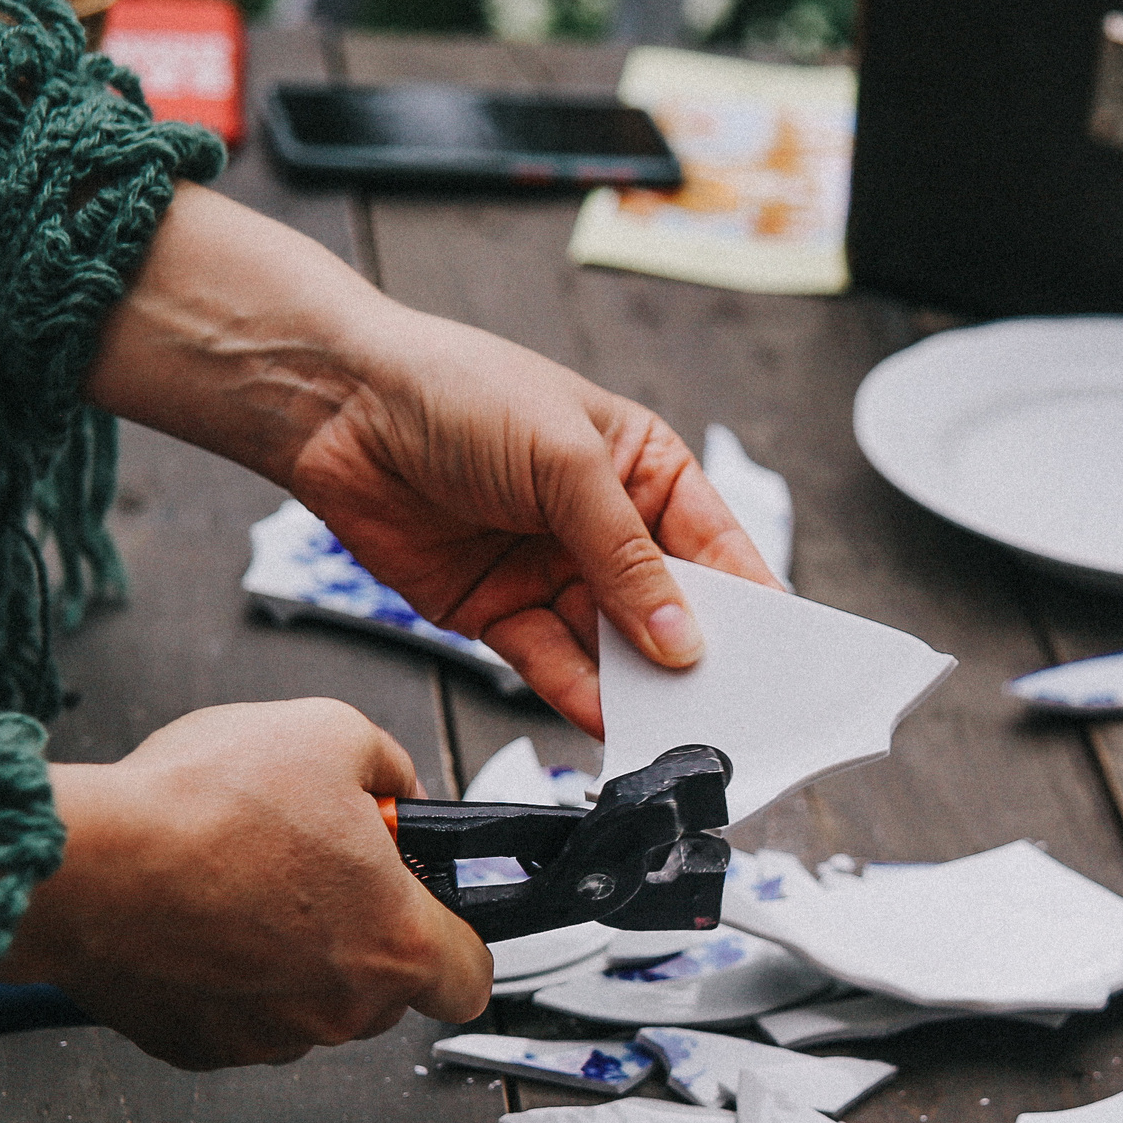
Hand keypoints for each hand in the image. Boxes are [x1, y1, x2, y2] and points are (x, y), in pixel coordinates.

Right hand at [0, 700, 489, 1068]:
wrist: (86, 864)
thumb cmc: (203, 807)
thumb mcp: (329, 734)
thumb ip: (389, 764)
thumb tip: (398, 784)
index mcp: (397, 943)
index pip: (471, 980)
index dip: (458, 941)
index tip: (431, 910)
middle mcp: (341, 1008)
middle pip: (384, 987)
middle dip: (361, 931)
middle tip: (315, 868)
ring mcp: (270, 1037)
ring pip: (309, 1003)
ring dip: (291, 953)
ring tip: (242, 882)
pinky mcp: (200, 1049)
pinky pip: (237, 1014)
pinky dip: (225, 976)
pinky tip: (197, 917)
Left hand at [85, 185, 779, 735]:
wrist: (336, 405)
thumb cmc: (457, 391)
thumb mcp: (564, 460)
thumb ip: (626, 556)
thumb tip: (682, 640)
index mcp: (644, 471)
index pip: (718, 549)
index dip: (753, 605)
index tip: (786, 660)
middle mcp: (605, 527)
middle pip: (669, 610)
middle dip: (698, 659)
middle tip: (732, 710)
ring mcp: (553, 572)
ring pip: (613, 648)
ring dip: (640, 689)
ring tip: (674, 730)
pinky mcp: (499, 612)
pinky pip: (551, 664)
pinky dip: (578, 695)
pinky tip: (607, 721)